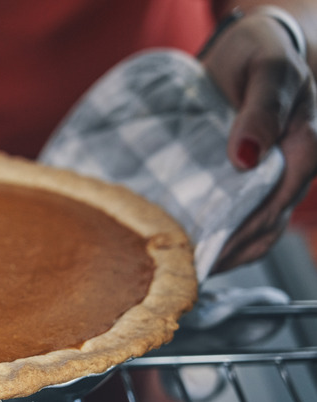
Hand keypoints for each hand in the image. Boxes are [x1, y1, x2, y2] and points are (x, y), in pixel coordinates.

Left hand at [201, 9, 316, 272]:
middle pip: (262, 228)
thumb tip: (246, 156)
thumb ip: (262, 110)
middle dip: (227, 252)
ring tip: (180, 266)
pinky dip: (209, 230)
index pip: (275, 206)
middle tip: (185, 270)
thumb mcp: (266, 72)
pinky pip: (229, 213)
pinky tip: (180, 240)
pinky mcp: (238, 179)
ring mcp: (262, 179)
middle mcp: (285, 172)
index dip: (242, 234)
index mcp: (303, 151)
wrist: (245, 48)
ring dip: (218, 249)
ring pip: (248, 228)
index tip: (207, 253)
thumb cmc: (261, 55)